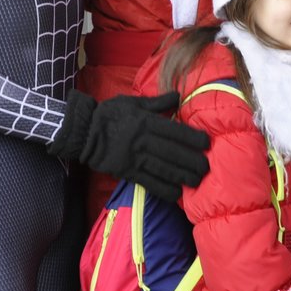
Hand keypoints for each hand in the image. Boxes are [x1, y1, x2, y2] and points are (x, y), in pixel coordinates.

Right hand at [48, 90, 210, 200]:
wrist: (83, 131)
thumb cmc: (110, 114)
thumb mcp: (133, 102)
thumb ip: (157, 102)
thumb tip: (178, 97)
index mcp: (145, 122)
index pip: (174, 131)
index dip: (192, 138)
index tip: (207, 143)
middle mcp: (142, 141)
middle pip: (172, 152)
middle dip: (191, 160)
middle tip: (207, 167)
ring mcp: (134, 158)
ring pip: (163, 168)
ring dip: (182, 176)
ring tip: (197, 181)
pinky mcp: (127, 171)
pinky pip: (148, 182)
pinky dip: (163, 189)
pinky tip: (176, 194)